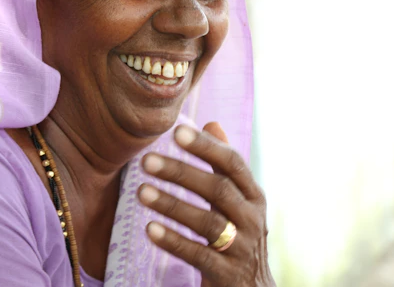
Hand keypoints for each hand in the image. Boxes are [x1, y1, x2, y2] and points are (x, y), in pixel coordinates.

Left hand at [138, 123, 275, 286]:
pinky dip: (173, 240)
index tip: (176, 131)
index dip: (205, 146)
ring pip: (206, 222)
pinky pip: (198, 255)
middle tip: (146, 160)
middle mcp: (251, 219)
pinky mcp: (227, 274)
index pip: (232, 163)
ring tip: (141, 191)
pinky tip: (150, 228)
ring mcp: (241, 247)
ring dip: (171, 205)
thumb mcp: (238, 200)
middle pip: (217, 190)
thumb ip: (223, 165)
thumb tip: (211, 122)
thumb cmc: (238, 234)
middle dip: (181, 172)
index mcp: (253, 196)